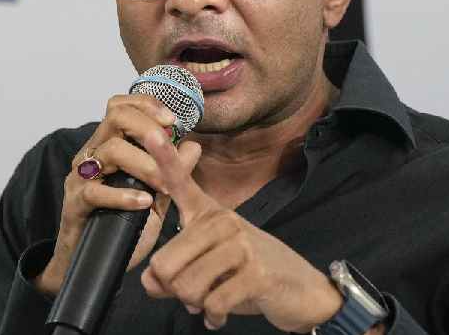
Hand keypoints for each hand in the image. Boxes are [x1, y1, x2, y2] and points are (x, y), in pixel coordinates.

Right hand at [34, 94, 201, 295]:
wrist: (89, 261)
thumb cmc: (120, 223)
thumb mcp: (155, 194)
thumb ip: (172, 170)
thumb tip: (193, 146)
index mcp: (109, 144)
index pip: (121, 106)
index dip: (147, 104)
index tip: (172, 120)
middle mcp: (93, 153)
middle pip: (116, 116)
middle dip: (147, 126)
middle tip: (168, 145)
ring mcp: (81, 176)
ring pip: (111, 150)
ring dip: (145, 164)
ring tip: (164, 184)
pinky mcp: (75, 203)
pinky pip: (96, 191)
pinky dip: (124, 196)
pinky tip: (144, 203)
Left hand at [139, 139, 343, 331]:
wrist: (299, 288)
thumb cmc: (245, 272)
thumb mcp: (204, 268)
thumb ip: (171, 273)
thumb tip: (150, 282)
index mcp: (208, 213)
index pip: (181, 182)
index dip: (164, 157)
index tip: (149, 132)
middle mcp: (223, 222)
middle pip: (166, 265)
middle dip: (173, 291)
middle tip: (192, 295)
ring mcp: (241, 245)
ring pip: (187, 288)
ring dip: (194, 305)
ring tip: (209, 301)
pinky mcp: (257, 273)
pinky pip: (213, 303)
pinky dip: (213, 316)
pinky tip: (220, 315)